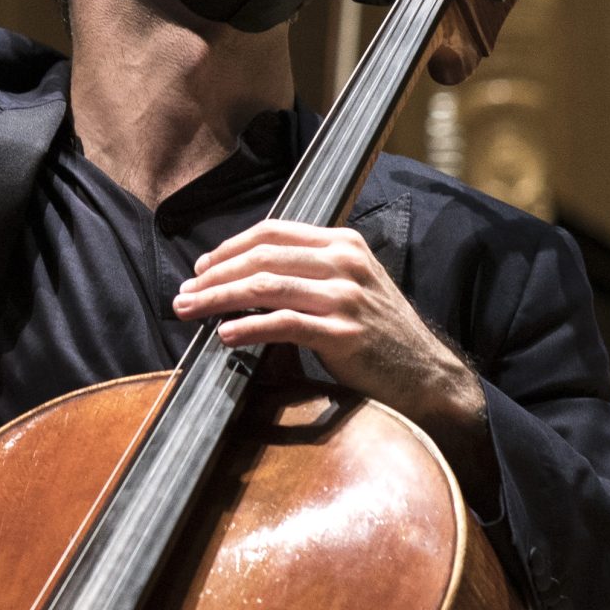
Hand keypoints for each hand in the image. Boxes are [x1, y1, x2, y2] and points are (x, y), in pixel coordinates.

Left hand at [173, 221, 489, 473]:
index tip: (201, 268)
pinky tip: (224, 336)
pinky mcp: (342, 333)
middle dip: (214, 275)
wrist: (426, 376)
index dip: (229, 248)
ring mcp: (345, 297)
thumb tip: (244, 278)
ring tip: (189, 311)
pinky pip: (282, 324)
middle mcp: (344, 263)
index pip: (272, 232)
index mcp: (343, 243)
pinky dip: (246, 328)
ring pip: (264, 287)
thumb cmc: (379, 335)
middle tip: (184, 294)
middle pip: (261, 257)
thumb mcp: (350, 287)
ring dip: (218, 299)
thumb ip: (308, 273)